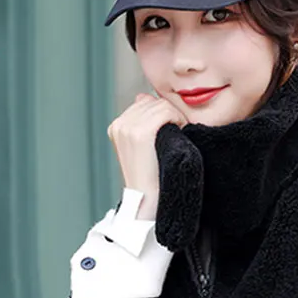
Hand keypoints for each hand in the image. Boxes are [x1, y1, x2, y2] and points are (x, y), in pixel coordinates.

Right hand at [107, 93, 187, 219]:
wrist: (147, 200)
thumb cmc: (150, 178)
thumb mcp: (140, 148)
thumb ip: (140, 122)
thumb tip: (143, 97)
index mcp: (116, 127)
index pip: (143, 103)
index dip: (161, 114)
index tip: (172, 129)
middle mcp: (119, 125)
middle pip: (151, 101)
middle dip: (168, 114)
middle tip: (179, 132)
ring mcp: (128, 128)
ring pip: (159, 104)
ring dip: (174, 116)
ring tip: (179, 134)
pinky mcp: (140, 132)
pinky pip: (165, 111)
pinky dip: (177, 119)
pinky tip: (181, 132)